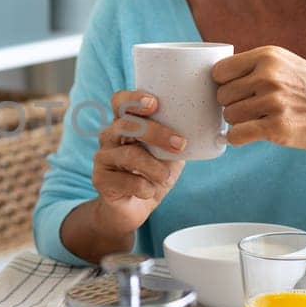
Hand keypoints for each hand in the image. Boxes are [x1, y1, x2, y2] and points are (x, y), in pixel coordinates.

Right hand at [87, 89, 186, 237]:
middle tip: (180, 144)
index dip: (133, 98)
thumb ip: (177, 137)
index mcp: (124, 123)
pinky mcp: (100, 180)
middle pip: (126, 125)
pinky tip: (150, 191)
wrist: (133, 207)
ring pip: (128, 155)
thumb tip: (205, 124)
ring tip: (166, 176)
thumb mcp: (168, 153)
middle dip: (156, 133)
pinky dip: (144, 187)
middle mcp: (109, 136)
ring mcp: (102, 158)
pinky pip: (125, 181)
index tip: (154, 103)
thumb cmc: (152, 174)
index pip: (120, 101)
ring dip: (154, 166)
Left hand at [212, 46, 305, 152]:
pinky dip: (238, 138)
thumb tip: (211, 78)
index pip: (219, 72)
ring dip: (239, 122)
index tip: (236, 90)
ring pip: (228, 117)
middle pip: (222, 96)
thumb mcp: (283, 63)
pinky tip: (251, 134)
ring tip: (261, 118)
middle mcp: (268, 77)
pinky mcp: (277, 128)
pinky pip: (236, 136)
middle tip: (254, 107)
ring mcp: (273, 103)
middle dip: (233, 104)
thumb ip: (251, 66)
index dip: (224, 84)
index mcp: (267, 57)